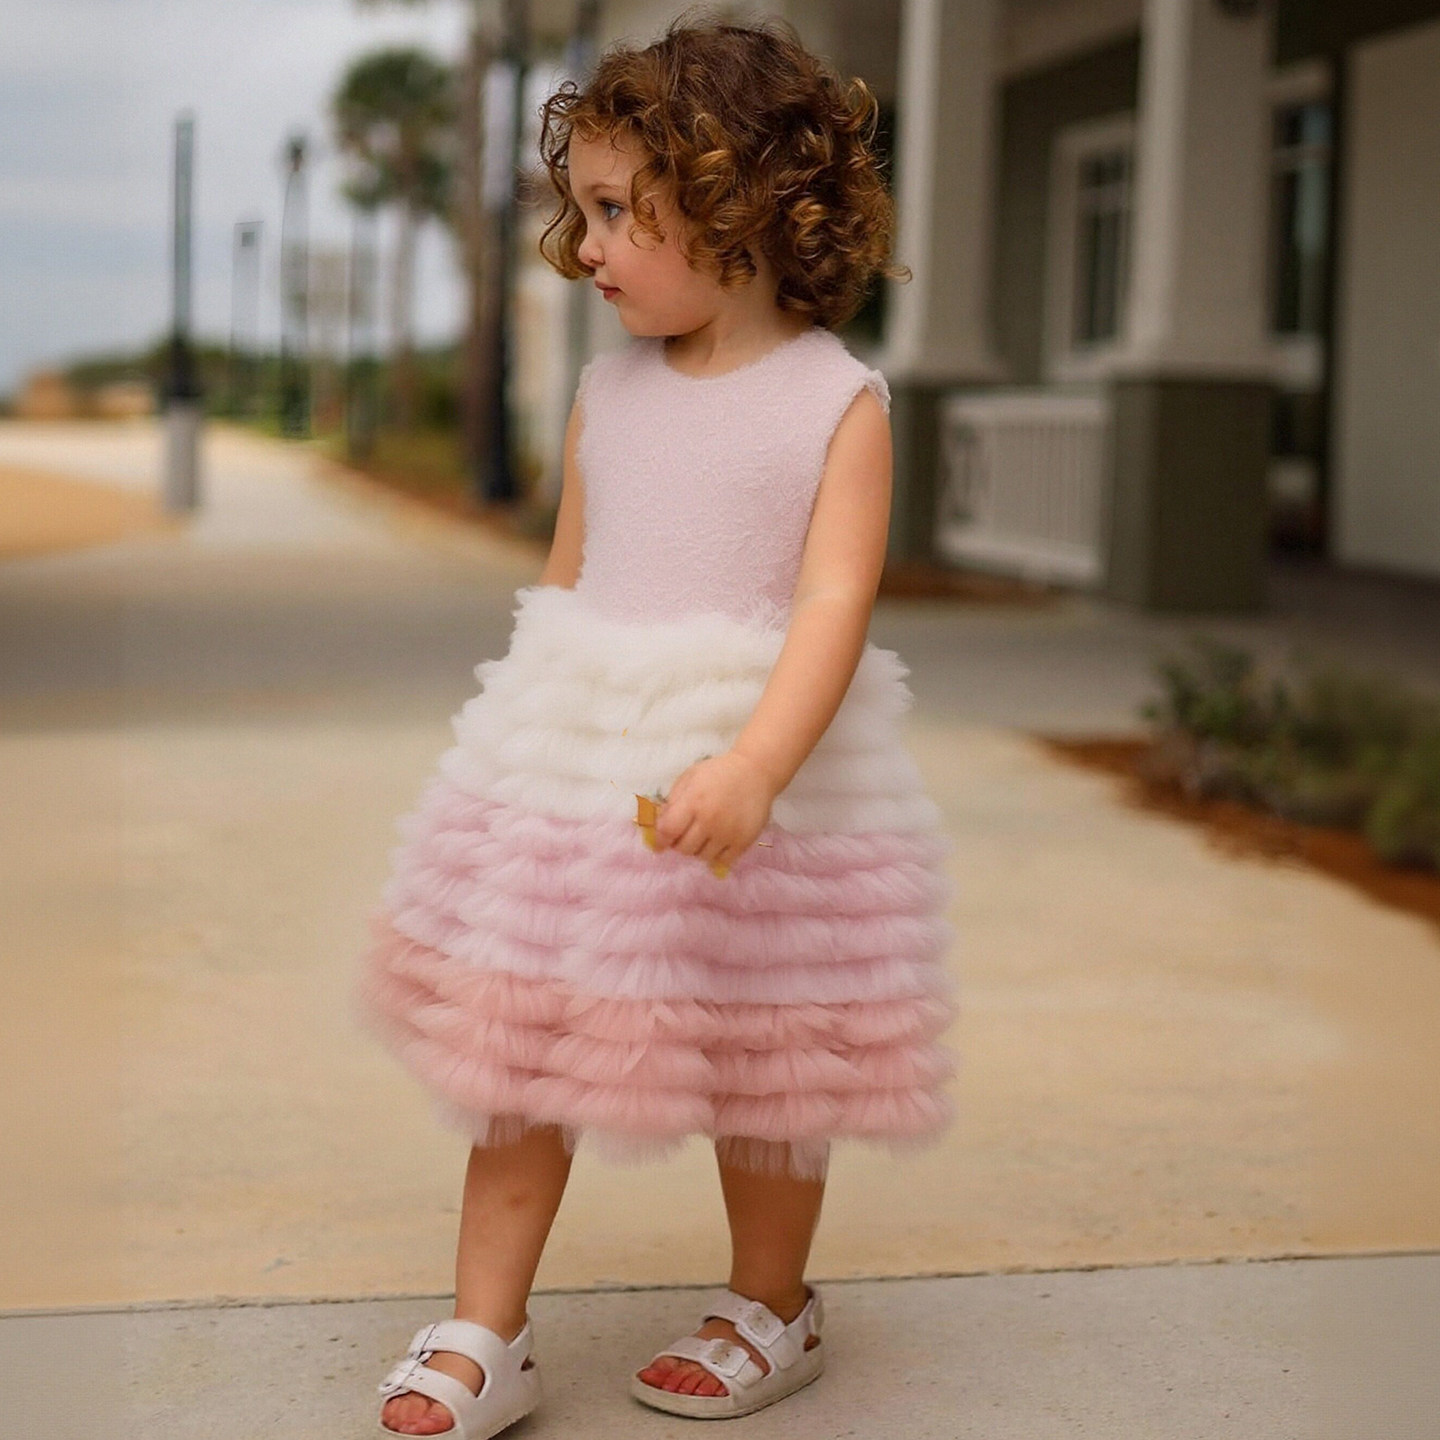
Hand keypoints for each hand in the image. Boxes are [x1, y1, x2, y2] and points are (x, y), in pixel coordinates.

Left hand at [653, 749, 778, 869]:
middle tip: (684, 836)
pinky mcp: (744, 841)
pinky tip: (716, 844)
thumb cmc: (719, 772)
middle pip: (684, 848)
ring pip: (702, 857)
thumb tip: (659, 826)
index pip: (668, 832)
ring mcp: (728, 833)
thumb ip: (672, 801)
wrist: (755, 771)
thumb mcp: (690, 777)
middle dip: (679, 844)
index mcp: (694, 801)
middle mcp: (710, 820)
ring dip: (697, 850)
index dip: (660, 840)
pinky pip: (722, 861)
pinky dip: (715, 856)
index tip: (660, 843)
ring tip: (702, 837)